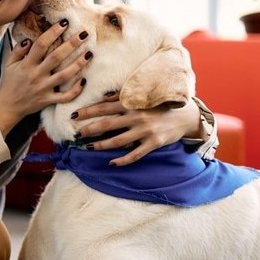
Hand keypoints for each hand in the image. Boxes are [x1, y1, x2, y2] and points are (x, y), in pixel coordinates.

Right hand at [0, 20, 90, 134]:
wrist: (8, 106)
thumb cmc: (10, 83)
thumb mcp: (9, 64)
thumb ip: (18, 50)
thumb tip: (29, 39)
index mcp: (27, 64)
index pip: (41, 44)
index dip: (53, 32)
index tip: (64, 23)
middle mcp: (36, 75)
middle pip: (56, 57)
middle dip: (71, 44)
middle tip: (84, 34)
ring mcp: (44, 88)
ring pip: (64, 75)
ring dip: (78, 64)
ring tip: (90, 53)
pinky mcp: (48, 100)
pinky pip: (65, 96)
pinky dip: (75, 90)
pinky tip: (84, 81)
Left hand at [74, 95, 202, 165]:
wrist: (186, 116)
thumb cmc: (160, 105)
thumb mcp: (143, 97)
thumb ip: (123, 96)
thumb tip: (104, 96)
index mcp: (132, 104)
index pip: (104, 107)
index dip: (87, 111)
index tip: (73, 116)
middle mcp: (137, 116)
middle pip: (107, 124)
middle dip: (89, 129)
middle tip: (76, 134)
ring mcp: (145, 131)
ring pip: (117, 141)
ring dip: (101, 145)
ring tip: (89, 147)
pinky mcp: (154, 143)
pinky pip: (135, 155)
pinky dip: (122, 160)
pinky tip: (111, 162)